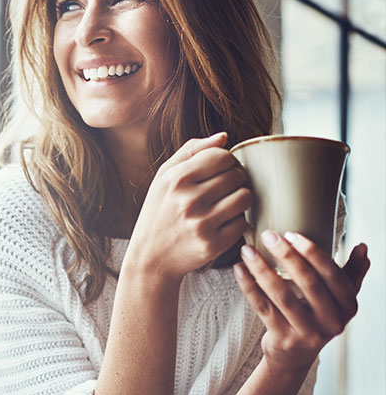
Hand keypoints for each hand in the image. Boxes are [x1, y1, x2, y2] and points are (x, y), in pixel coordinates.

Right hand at [128, 132, 251, 280]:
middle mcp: (189, 200)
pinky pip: (242, 223)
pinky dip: (236, 221)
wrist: (151, 257)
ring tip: (227, 203)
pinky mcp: (213, 244)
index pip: (222, 156)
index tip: (221, 170)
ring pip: (245, 197)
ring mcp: (202, 224)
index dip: (227, 161)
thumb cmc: (159, 212)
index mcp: (177, 179)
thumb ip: (191, 151)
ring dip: (241, 199)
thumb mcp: (164, 177)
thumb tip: (223, 137)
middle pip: (236, 175)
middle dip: (236, 179)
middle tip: (225, 188)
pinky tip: (222, 223)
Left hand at [234, 231, 369, 372]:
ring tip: (247, 250)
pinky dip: (249, 286)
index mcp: (347, 306)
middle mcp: (331, 322)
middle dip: (287, 256)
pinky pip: (263, 308)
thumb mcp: (339, 298)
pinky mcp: (283, 340)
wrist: (295, 356)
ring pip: (282, 296)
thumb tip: (363, 247)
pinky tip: (239, 269)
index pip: (332, 275)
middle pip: (308, 283)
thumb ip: (352, 273)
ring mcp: (307, 333)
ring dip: (262, 269)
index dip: (312, 253)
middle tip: (269, 235)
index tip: (292, 234)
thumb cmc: (317, 316)